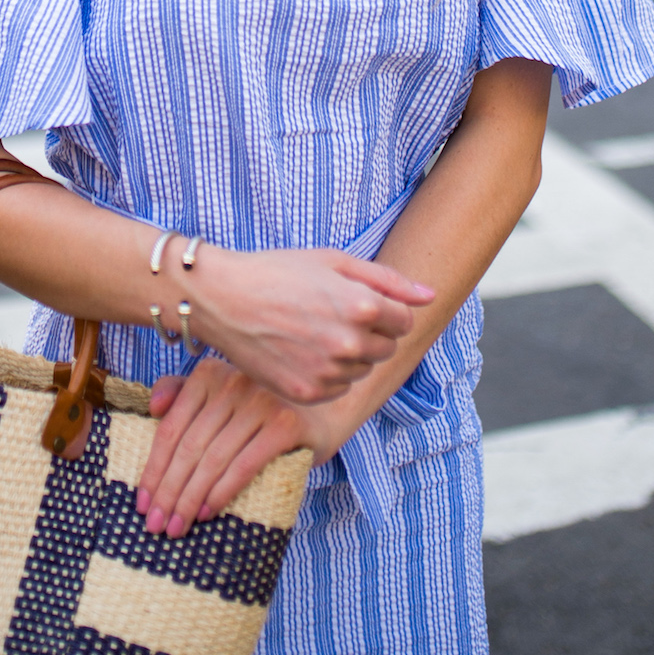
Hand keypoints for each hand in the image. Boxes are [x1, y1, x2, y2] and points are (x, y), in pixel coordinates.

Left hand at [135, 360, 354, 538]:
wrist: (326, 410)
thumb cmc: (264, 412)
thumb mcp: (222, 398)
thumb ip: (184, 395)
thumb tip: (153, 406)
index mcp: (208, 374)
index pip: (171, 428)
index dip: (153, 468)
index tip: (142, 503)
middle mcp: (232, 382)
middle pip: (188, 447)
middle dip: (168, 491)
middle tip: (157, 524)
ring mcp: (260, 401)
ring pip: (212, 459)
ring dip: (190, 499)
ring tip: (178, 526)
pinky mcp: (285, 424)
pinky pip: (243, 465)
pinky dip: (222, 492)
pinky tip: (207, 512)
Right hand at [186, 245, 432, 406]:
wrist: (223, 299)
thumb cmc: (278, 272)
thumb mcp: (334, 261)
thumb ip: (388, 280)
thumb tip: (430, 296)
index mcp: (362, 306)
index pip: (404, 322)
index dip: (385, 310)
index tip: (358, 302)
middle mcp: (349, 344)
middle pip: (385, 348)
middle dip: (369, 332)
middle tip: (332, 314)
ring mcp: (328, 372)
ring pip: (361, 370)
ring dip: (349, 354)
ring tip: (314, 331)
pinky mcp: (307, 393)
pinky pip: (337, 388)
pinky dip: (327, 373)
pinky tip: (302, 351)